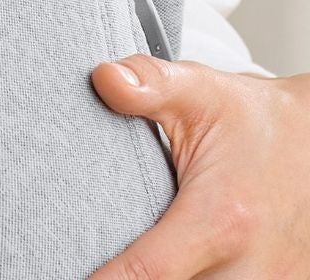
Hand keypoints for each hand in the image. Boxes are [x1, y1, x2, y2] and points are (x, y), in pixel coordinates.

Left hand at [88, 55, 309, 275]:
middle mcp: (249, 268)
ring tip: (135, 260)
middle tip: (100, 259)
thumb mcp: (201, 92)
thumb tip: (103, 77)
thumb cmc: (257, 120)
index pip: (148, 274)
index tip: (78, 276)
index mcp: (221, 219)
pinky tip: (178, 265)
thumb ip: (149, 84)